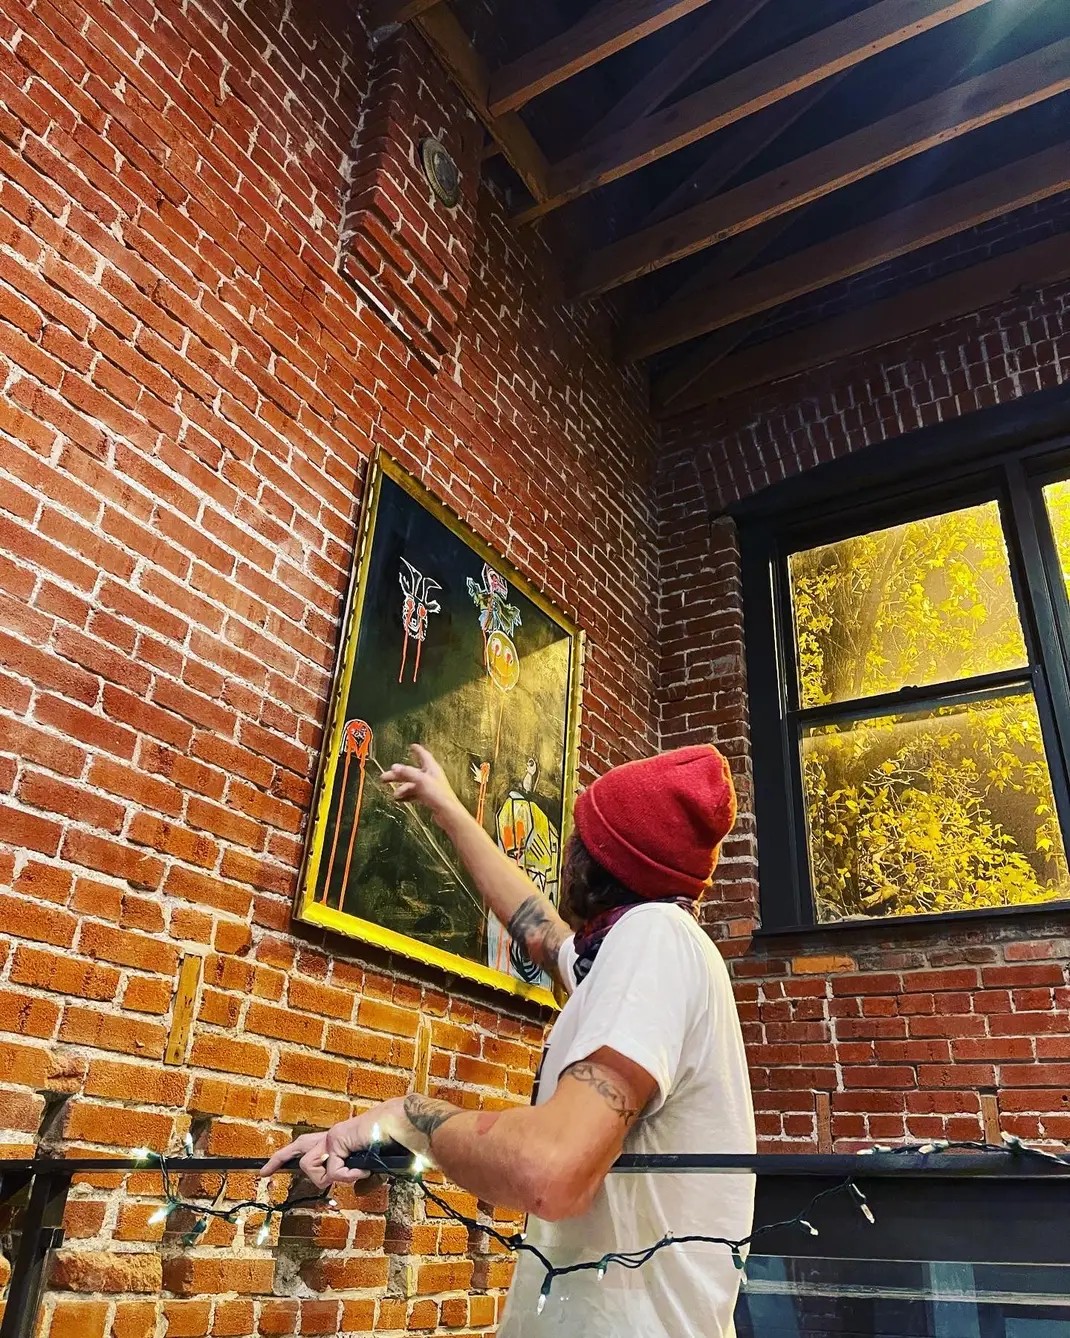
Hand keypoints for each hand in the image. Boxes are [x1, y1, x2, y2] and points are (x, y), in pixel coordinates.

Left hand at [259, 1103, 401, 1188]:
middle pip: (297, 1146)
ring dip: (328, 1177)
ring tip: (351, 1173)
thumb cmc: (392, 1143)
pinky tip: (362, 1170)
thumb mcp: (373, 1168)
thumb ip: (361, 1179)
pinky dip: (347, 1176)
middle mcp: (331, 1137)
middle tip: (263, 1173)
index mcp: (339, 1141)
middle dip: (278, 1159)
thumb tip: (355, 1189)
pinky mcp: (335, 1139)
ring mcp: (332, 1137)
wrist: (400, 1125)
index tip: (272, 1168)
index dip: (289, 1156)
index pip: (309, 1146)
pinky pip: (332, 1171)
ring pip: (308, 1165)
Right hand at [382, 745, 462, 826]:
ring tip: (394, 794)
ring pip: (411, 785)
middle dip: (398, 774)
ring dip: (401, 788)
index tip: (412, 745)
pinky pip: (414, 795)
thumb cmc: (438, 794)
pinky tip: (399, 799)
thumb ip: (407, 773)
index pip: (424, 755)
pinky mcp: (427, 798)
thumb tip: (394, 767)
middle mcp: (430, 776)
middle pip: (411, 772)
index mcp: (431, 768)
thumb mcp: (420, 780)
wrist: (447, 812)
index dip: (417, 750)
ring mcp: (429, 787)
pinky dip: (406, 796)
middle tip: (384, 777)